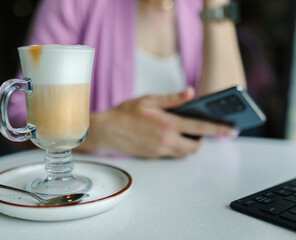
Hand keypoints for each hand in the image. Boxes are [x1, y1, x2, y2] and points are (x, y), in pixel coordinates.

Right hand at [78, 87, 237, 158]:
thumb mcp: (149, 99)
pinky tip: (166, 137)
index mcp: (168, 123)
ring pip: (184, 153)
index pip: (201, 128)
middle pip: (195, 146)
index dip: (219, 130)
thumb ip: (172, 98)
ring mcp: (160, 150)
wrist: (107, 130)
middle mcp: (166, 139)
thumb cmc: (126, 113)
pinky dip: (175, 147)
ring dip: (188, 145)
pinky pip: (171, 155)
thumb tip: (191, 93)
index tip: (233, 131)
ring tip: (181, 133)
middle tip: (197, 131)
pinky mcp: (153, 156)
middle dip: (201, 141)